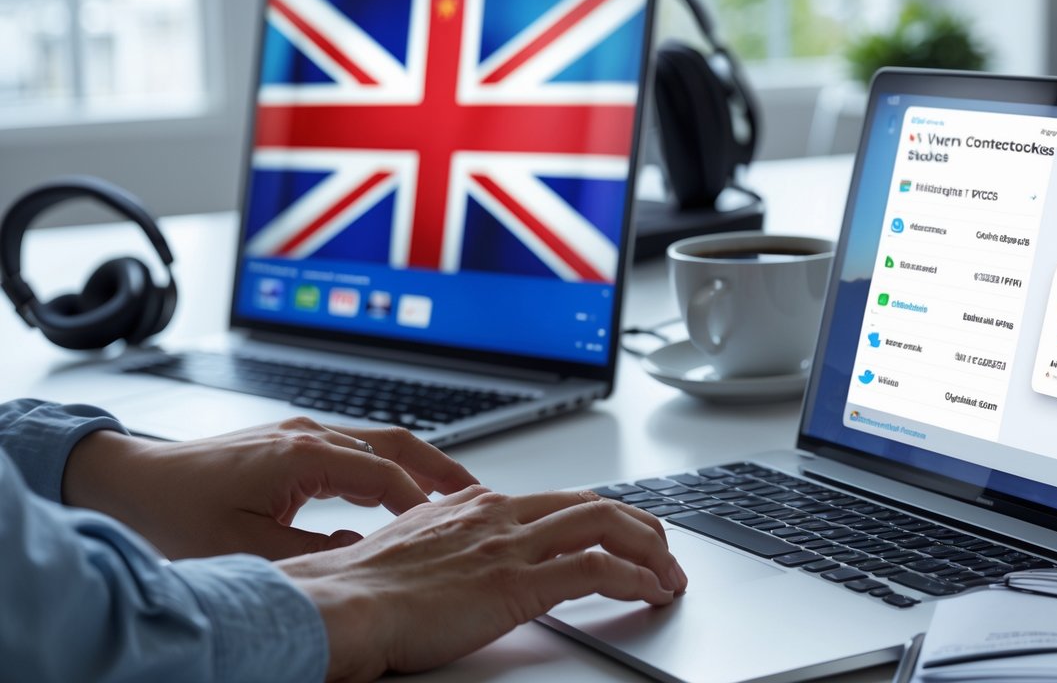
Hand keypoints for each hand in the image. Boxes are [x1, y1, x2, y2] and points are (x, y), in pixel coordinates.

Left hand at [63, 417, 477, 558]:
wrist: (123, 478)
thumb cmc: (172, 513)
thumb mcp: (246, 550)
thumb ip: (313, 556)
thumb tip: (361, 556)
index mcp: (301, 455)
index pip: (384, 477)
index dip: (422, 505)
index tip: (452, 526)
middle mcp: (305, 434)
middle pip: (394, 443)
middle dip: (439, 468)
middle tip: (477, 492)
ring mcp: (297, 432)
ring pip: (376, 441)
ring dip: (414, 464)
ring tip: (447, 491)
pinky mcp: (286, 440)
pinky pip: (353, 446)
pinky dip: (383, 466)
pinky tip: (390, 490)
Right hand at [278, 486, 687, 681]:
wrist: (340, 603)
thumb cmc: (361, 588)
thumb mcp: (411, 551)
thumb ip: (447, 546)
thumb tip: (463, 562)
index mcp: (475, 505)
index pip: (556, 499)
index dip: (597, 515)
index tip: (617, 533)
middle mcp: (499, 514)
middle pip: (591, 504)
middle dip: (637, 525)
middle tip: (661, 549)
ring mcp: (511, 545)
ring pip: (606, 526)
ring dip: (650, 551)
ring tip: (669, 574)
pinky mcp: (518, 582)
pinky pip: (598, 570)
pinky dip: (637, 578)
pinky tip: (651, 592)